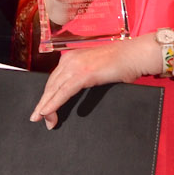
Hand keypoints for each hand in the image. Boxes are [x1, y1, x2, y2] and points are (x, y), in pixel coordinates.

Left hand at [29, 35, 160, 127]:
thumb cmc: (121, 63)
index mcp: (72, 57)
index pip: (54, 79)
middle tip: (38, 119)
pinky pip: (63, 92)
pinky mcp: (83, 74)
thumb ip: (85, 77)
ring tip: (41, 120)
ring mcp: (76, 66)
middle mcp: (70, 59)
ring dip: (45, 106)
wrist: (135, 55)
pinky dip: (53, 103)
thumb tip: (79, 93)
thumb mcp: (97, 70)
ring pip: (54, 89)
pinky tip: (47, 112)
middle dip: (43, 103)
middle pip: (50, 85)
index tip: (43, 109)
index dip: (47, 95)